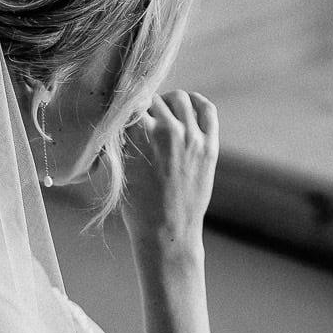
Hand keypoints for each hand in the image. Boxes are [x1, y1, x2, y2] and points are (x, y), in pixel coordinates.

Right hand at [122, 91, 219, 260]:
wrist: (168, 233)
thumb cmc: (138, 207)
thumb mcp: (122, 169)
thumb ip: (124, 139)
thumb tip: (123, 115)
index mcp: (142, 136)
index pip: (132, 101)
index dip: (126, 106)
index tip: (125, 111)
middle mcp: (169, 132)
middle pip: (154, 99)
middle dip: (145, 108)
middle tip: (143, 119)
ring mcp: (193, 138)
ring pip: (179, 99)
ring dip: (167, 103)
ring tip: (163, 115)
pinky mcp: (210, 146)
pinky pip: (207, 110)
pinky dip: (196, 103)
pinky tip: (187, 109)